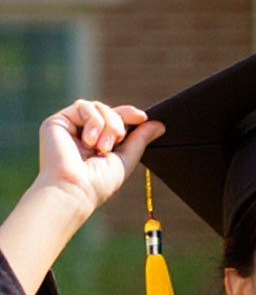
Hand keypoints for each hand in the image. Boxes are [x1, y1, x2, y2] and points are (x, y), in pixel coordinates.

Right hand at [33, 101, 159, 221]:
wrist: (75, 188)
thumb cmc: (99, 182)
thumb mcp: (126, 159)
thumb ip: (140, 140)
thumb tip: (159, 124)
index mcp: (98, 141)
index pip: (115, 119)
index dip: (128, 114)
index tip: (143, 117)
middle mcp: (83, 132)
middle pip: (108, 110)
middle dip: (118, 123)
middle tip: (116, 142)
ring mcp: (70, 126)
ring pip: (97, 106)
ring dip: (107, 124)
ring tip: (102, 147)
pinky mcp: (57, 121)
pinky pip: (83, 106)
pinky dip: (93, 121)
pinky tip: (89, 141)